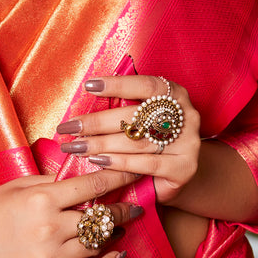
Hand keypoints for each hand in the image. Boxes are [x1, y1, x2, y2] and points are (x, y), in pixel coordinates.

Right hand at [0, 169, 142, 257]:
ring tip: (121, 228)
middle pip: (101, 218)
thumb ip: (55, 182)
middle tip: (135, 206)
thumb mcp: (22, 185)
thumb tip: (88, 177)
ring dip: (115, 235)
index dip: (120, 178)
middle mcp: (50, 228)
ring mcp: (50, 257)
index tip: (136, 173)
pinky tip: (117, 257)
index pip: (94, 186)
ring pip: (97, 244)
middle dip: (123, 210)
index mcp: (43, 199)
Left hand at [56, 74, 201, 205]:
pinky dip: (119, 162)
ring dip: (101, 144)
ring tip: (75, 147)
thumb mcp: (144, 118)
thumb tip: (84, 103)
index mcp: (176, 95)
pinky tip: (97, 161)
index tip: (88, 86)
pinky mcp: (184, 168)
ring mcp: (188, 143)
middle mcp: (187, 115)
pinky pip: (147, 164)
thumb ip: (124, 109)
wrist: (180, 173)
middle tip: (68, 127)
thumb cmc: (153, 139)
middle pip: (136, 116)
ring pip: (138, 142)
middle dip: (97, 122)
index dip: (118, 84)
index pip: (146, 85)